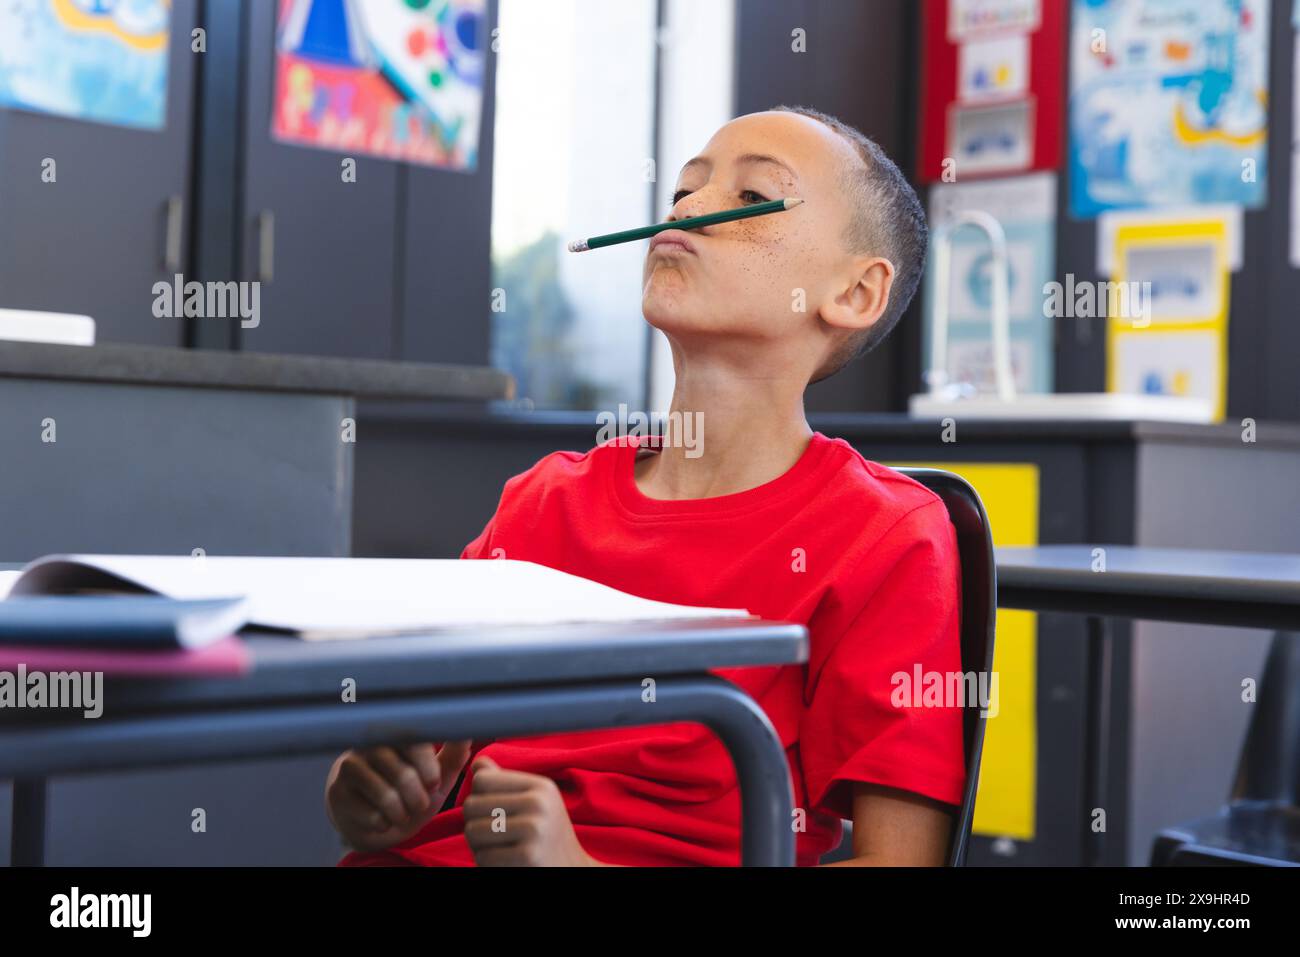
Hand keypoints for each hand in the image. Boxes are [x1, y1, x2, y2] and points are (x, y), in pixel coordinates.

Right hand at [325, 741, 472, 853]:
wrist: (373, 817)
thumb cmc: (409, 790)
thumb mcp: (436, 774)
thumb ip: (453, 754)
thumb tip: (468, 731)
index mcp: (395, 733)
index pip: (413, 742)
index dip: (427, 766)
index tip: (434, 783)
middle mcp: (369, 745)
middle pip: (401, 773)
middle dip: (417, 796)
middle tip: (420, 803)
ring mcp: (350, 767)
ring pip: (385, 795)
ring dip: (402, 813)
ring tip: (404, 813)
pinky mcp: (338, 793)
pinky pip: (370, 814)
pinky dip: (384, 823)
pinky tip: (382, 819)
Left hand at [462, 756, 601, 865]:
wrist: (573, 872)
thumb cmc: (547, 837)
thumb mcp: (535, 802)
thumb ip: (504, 782)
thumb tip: (477, 762)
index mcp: (540, 786)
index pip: (482, 778)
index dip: (479, 797)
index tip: (492, 813)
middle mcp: (538, 803)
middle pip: (471, 804)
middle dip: (474, 823)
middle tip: (493, 837)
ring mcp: (534, 830)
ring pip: (472, 831)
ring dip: (478, 846)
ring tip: (498, 849)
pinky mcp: (527, 856)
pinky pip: (482, 857)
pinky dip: (487, 864)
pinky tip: (505, 863)